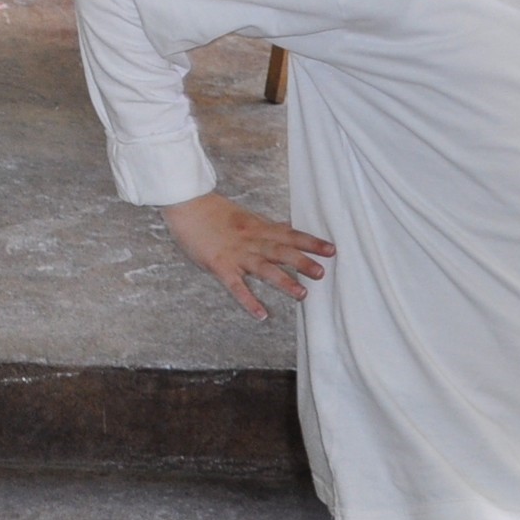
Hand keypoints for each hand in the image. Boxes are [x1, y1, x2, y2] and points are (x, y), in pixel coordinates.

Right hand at [160, 192, 334, 321]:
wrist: (187, 204)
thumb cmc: (213, 211)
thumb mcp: (244, 216)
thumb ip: (266, 226)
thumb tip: (287, 227)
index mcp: (258, 228)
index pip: (289, 235)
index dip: (311, 242)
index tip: (332, 250)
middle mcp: (251, 241)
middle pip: (281, 251)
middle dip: (302, 262)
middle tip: (322, 273)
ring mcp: (236, 254)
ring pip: (264, 268)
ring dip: (284, 281)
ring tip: (302, 294)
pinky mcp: (220, 265)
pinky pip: (236, 286)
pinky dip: (248, 301)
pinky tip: (261, 314)